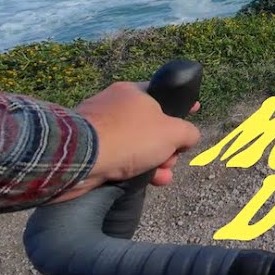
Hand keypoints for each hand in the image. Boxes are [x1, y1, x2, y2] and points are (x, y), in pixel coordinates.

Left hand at [50, 82, 201, 203]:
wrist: (79, 159)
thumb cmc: (129, 137)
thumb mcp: (172, 132)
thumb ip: (188, 132)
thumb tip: (189, 136)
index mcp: (132, 92)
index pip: (163, 95)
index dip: (182, 105)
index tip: (195, 110)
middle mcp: (114, 105)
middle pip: (151, 126)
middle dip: (166, 146)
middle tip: (171, 160)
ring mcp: (99, 128)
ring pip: (136, 145)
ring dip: (153, 162)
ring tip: (161, 178)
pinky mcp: (89, 150)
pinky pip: (118, 158)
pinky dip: (132, 170)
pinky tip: (142, 182)